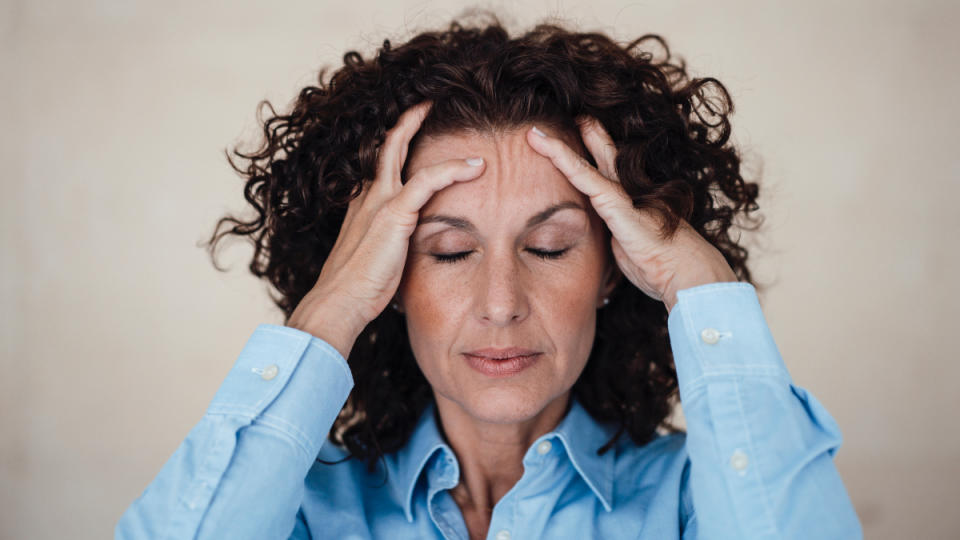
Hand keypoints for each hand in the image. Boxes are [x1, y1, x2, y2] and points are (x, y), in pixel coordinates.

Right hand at [287, 102, 485, 355]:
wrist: (339, 301)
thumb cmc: (358, 289)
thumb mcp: (378, 259)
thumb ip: (392, 246)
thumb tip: (408, 252)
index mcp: (363, 206)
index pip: (382, 166)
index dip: (397, 145)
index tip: (413, 131)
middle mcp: (368, 197)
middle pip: (388, 146)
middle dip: (407, 121)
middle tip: (426, 104)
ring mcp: (379, 202)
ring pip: (404, 153)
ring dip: (426, 133)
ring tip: (451, 121)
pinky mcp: (394, 214)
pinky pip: (428, 181)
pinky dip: (453, 169)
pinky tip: (475, 166)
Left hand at [525, 119, 736, 312]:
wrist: (685, 273)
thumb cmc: (662, 265)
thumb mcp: (629, 251)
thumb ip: (615, 239)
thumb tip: (609, 241)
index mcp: (629, 202)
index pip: (604, 172)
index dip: (588, 155)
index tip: (574, 138)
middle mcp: (627, 191)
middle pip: (600, 155)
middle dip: (583, 134)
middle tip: (565, 115)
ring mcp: (622, 196)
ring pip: (584, 164)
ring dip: (558, 147)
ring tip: (535, 132)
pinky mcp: (616, 206)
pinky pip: (585, 179)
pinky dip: (564, 160)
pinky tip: (545, 147)